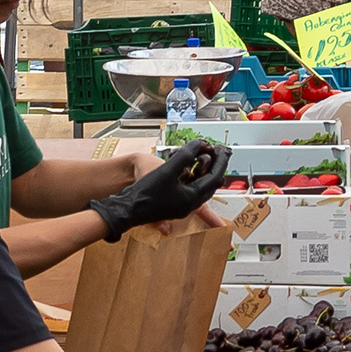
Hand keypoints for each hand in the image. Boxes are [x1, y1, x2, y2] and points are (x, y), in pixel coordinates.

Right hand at [96, 138, 228, 239]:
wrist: (126, 207)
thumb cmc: (145, 193)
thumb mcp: (167, 170)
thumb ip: (185, 156)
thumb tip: (200, 143)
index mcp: (192, 199)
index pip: (214, 178)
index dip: (220, 161)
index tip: (224, 149)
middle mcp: (189, 205)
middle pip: (211, 184)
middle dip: (216, 166)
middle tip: (219, 152)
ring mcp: (181, 205)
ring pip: (201, 187)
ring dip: (205, 171)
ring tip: (206, 156)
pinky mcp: (173, 203)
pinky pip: (190, 188)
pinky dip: (194, 176)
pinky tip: (192, 167)